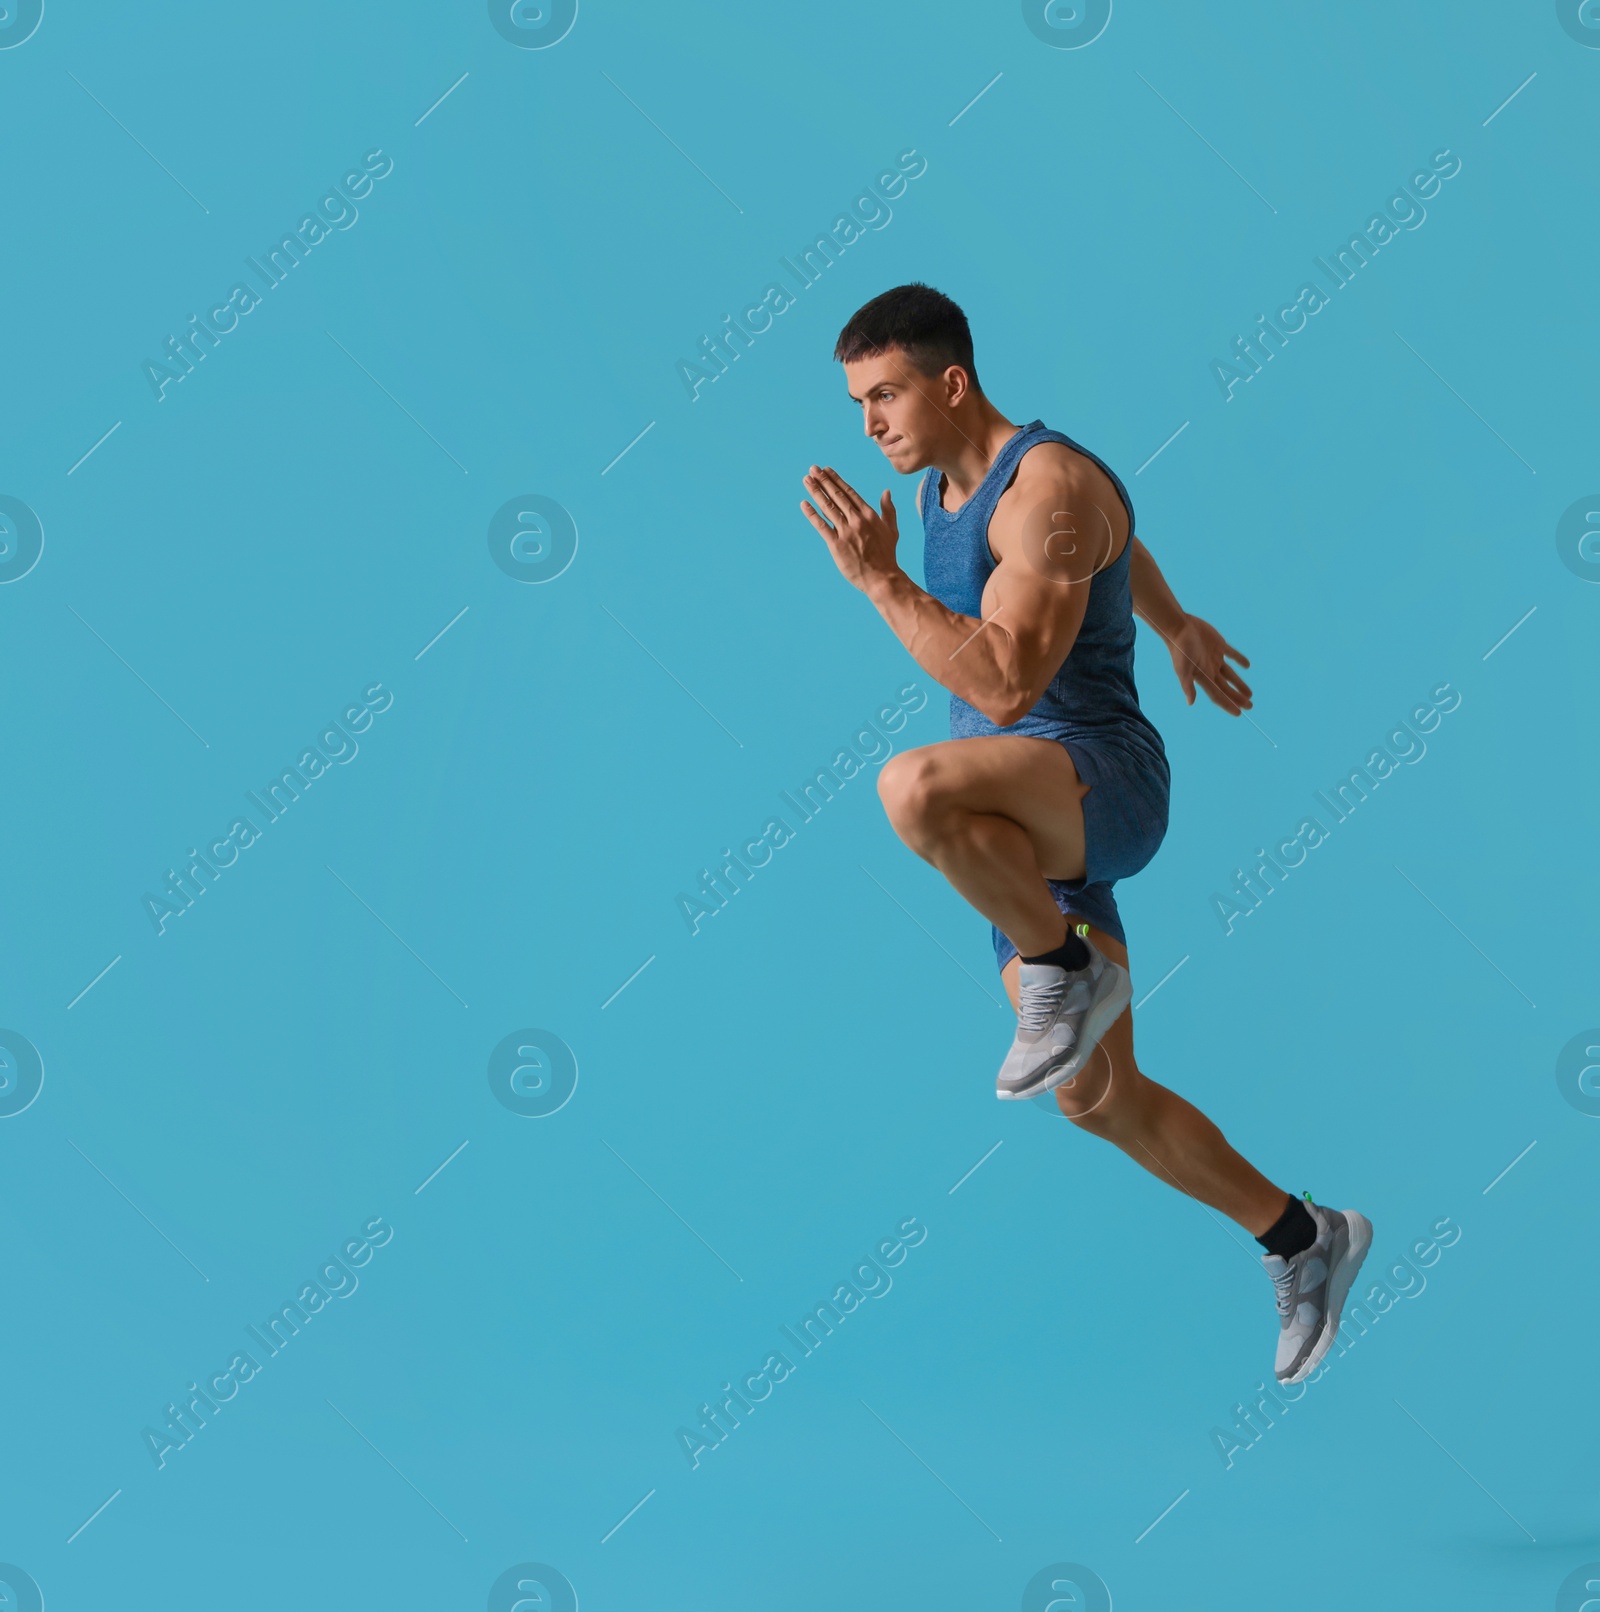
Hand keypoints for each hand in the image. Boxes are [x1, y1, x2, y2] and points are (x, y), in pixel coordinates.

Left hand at [799, 465, 899, 592]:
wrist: (882, 578)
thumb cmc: (887, 555)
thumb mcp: (891, 530)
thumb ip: (888, 510)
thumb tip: (886, 492)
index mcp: (869, 515)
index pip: (849, 492)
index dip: (836, 480)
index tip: (827, 470)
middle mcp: (857, 520)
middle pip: (837, 496)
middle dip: (823, 481)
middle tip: (813, 469)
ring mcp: (846, 532)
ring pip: (828, 507)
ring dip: (816, 492)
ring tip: (806, 480)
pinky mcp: (837, 545)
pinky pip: (821, 526)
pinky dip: (812, 514)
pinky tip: (804, 504)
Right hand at [1166, 613, 1252, 713]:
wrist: (1179, 627)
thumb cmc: (1180, 649)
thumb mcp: (1183, 669)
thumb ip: (1187, 685)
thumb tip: (1190, 703)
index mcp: (1203, 677)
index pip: (1218, 695)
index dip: (1228, 705)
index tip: (1239, 713)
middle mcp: (1210, 670)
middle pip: (1226, 688)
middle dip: (1237, 698)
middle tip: (1250, 706)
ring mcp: (1214, 658)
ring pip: (1230, 675)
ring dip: (1239, 684)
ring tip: (1249, 694)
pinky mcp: (1219, 645)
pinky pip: (1232, 655)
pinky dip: (1240, 660)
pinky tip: (1247, 665)